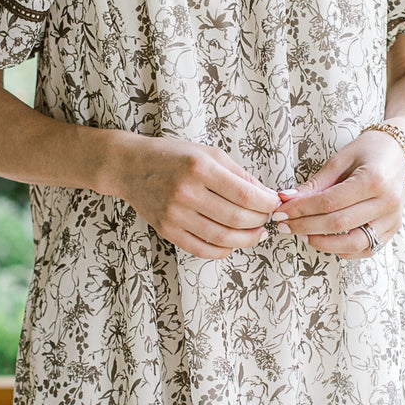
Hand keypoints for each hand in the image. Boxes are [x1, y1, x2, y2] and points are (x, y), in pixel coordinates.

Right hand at [110, 134, 280, 258]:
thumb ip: (239, 175)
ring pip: (222, 238)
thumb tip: (266, 196)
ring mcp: (175, 214)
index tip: (274, 204)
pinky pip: (202, 249)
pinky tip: (231, 242)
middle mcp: (186, 192)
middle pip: (237, 219)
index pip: (244, 195)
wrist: (130, 166)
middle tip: (266, 219)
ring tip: (255, 233)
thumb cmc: (173, 156)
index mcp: (200, 169)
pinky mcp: (167, 230)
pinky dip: (223, 250)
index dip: (266, 204)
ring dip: (246, 239)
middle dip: (259, 222)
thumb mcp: (209, 154)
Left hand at [273, 130, 404, 257]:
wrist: (401, 152)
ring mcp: (392, 219)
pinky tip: (324, 241)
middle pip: (338, 224)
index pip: (329, 203)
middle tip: (284, 225)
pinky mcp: (393, 229)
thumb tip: (286, 200)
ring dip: (323, 244)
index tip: (280, 212)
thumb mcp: (340, 159)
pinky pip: (365, 249)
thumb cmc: (368, 151)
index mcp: (373, 180)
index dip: (301, 210)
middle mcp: (386, 202)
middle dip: (305, 227)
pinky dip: (342, 250)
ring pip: (353, 244)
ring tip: (303, 235)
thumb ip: (315, 183)